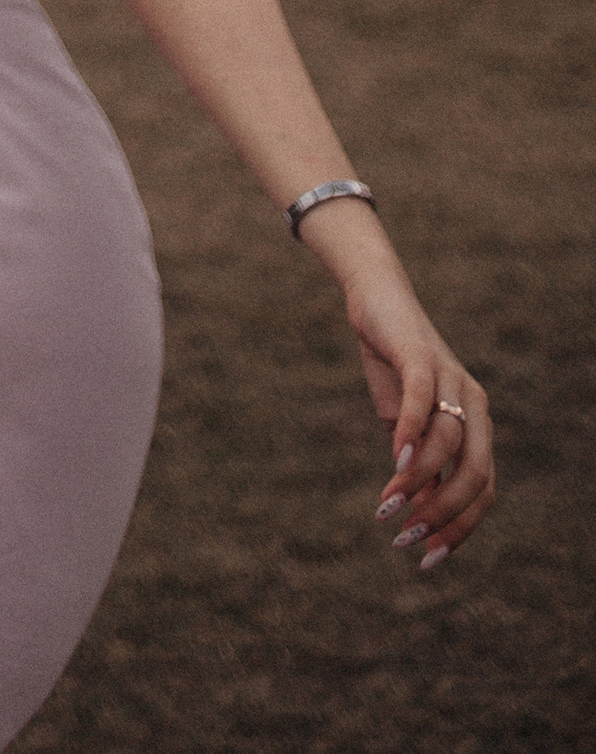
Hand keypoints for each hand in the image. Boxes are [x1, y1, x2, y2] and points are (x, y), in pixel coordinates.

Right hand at [348, 266, 493, 571]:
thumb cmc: (391, 366)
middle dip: (444, 514)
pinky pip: (425, 399)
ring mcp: (452, 378)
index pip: (483, 491)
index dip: (460, 528)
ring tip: (388, 505)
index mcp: (477, 424)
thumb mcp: (405, 424)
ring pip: (451, 442)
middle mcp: (475, 404)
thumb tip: (416, 510)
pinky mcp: (422, 355)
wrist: (376, 299)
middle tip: (407, 537)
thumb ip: (417, 461)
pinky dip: (413, 434)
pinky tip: (396, 462)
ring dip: (419, 481)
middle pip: (476, 474)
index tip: (428, 559)